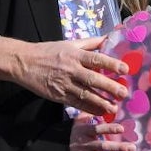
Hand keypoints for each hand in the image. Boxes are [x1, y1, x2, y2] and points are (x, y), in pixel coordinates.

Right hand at [0, 36, 128, 115]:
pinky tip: (99, 112)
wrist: (25, 63)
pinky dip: (88, 109)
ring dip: (101, 102)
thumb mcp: (69, 43)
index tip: (125, 69)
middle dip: (109, 87)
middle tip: (123, 93)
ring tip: (114, 108)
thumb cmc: (49, 51)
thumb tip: (109, 38)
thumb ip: (90, 43)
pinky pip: (76, 103)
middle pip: (93, 79)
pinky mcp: (58, 95)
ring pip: (85, 94)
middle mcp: (71, 69)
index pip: (96, 59)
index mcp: (75, 54)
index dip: (111, 64)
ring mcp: (64, 84)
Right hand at [69, 113, 135, 150]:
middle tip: (133, 147)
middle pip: (103, 147)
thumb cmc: (73, 135)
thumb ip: (88, 114)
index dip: (109, 129)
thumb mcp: (76, 123)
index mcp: (84, 131)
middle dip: (119, 148)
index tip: (122, 128)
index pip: (97, 129)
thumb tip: (101, 106)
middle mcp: (85, 144)